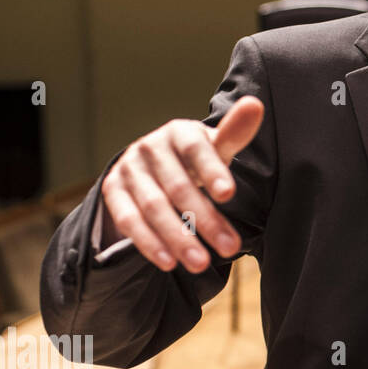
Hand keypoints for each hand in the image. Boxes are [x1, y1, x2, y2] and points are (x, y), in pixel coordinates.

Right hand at [99, 96, 264, 272]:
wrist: (153, 166)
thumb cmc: (196, 159)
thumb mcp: (216, 147)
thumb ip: (234, 133)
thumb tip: (255, 104)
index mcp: (179, 132)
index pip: (197, 150)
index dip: (212, 171)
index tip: (230, 194)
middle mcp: (149, 147)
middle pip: (178, 186)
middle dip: (205, 219)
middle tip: (230, 248)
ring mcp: (128, 169)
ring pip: (153, 207)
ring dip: (177, 237)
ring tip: (201, 263)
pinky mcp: (112, 191)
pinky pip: (128, 220)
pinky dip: (148, 243)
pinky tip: (168, 263)